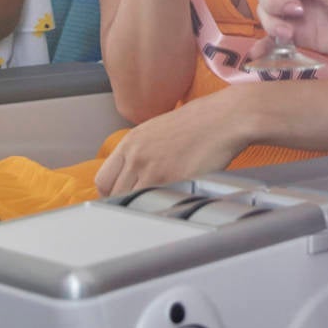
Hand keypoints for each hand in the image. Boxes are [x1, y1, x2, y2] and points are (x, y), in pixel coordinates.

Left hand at [91, 94, 251, 196]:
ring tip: (158, 204)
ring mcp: (153, 170)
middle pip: (115, 195)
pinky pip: (156, 205)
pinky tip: (171, 203)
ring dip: (144, 207)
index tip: (121, 197)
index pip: (103, 179)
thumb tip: (132, 174)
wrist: (224, 118)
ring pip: (134, 202)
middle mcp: (137, 155)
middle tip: (142, 204)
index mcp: (131, 141)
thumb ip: (140, 151)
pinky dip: (160, 208)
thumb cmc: (199, 122)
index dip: (111, 193)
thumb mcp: (158, 129)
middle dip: (126, 202)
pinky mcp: (172, 181)